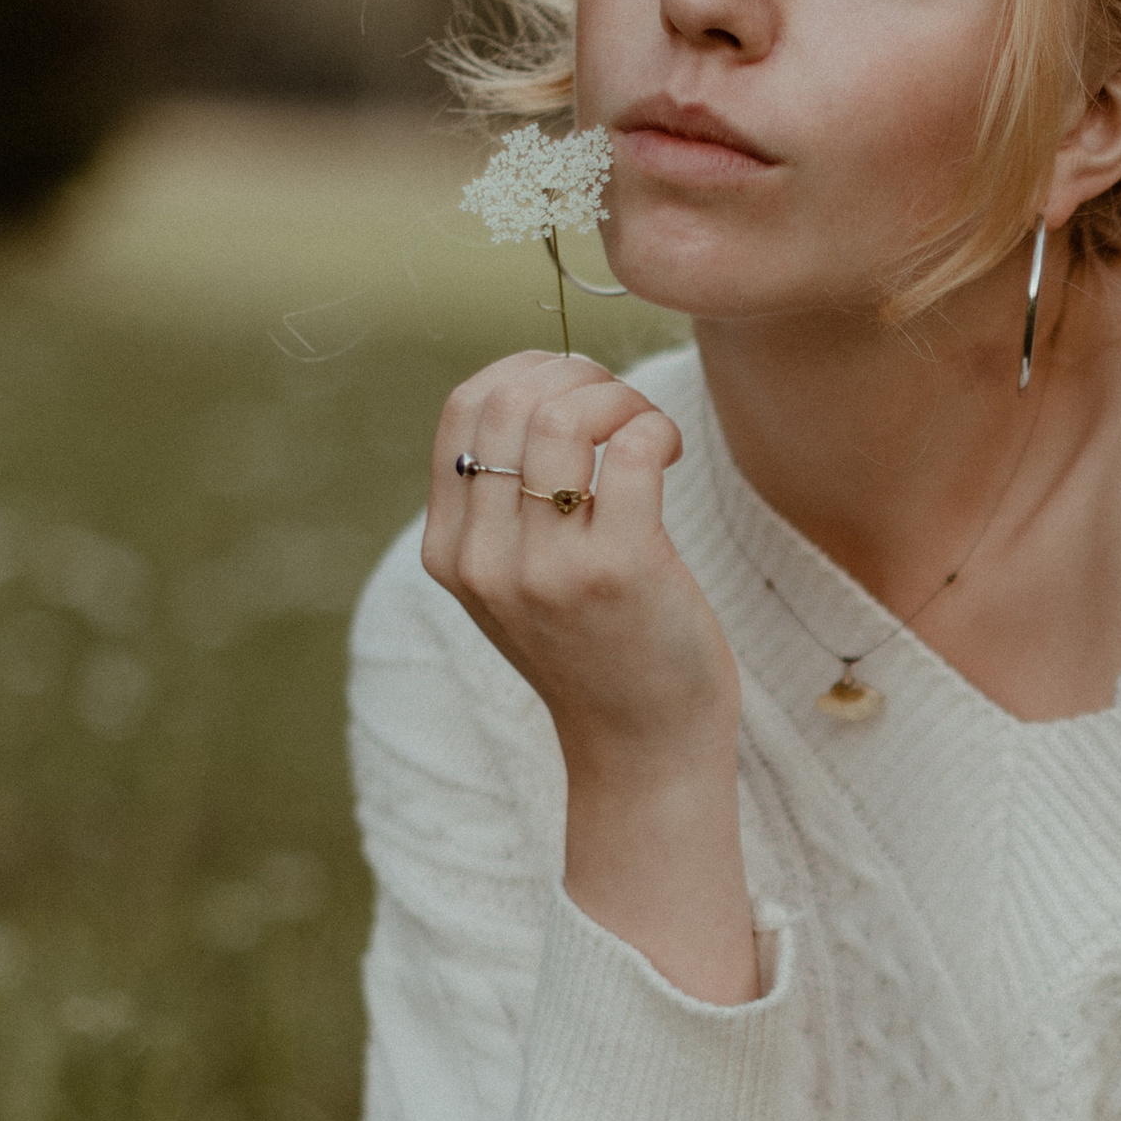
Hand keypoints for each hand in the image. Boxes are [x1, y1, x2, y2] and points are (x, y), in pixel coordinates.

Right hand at [423, 354, 758, 1001]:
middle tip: (619, 409)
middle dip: (576, 377)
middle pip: (511, 399)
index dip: (523, 372)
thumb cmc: (598, 650)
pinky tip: (669, 453)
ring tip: (647, 433)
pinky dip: (656, 430)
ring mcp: (547, 567)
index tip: (574, 390)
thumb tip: (529, 390)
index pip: (463, 410)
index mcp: (450, 552)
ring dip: (620, 399)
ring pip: (567, 414)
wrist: (642, 748)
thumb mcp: (518, 583)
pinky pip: (631, 448)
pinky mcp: (618, 569)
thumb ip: (503, 507)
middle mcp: (485, 559)